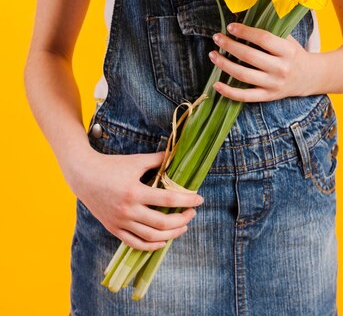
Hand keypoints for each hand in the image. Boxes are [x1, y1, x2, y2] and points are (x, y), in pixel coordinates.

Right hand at [72, 149, 203, 250]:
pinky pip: (135, 244)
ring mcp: (120, 222)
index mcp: (135, 191)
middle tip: (192, 212)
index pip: (168, 198)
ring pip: (151, 236)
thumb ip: (157, 160)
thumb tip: (176, 156)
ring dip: (171, 234)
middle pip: (162, 222)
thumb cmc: (111, 165)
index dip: (186, 200)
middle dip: (182, 219)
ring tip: (183, 226)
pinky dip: (152, 245)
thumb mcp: (135, 161)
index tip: (199, 199)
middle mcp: (128, 210)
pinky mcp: (114, 229)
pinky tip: (164, 240)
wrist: (84, 176)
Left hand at [209, 22, 316, 101]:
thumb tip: (241, 20)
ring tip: (213, 55)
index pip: (263, 39)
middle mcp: (281, 68)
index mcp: (287, 50)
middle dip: (230, 45)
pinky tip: (216, 84)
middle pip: (250, 56)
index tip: (230, 26)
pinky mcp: (268, 96)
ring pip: (244, 75)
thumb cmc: (294, 53)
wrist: (310, 77)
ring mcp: (274, 84)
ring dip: (225, 64)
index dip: (244, 32)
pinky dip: (229, 92)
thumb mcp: (288, 39)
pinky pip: (245, 96)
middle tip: (217, 37)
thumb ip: (269, 31)